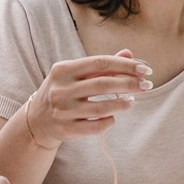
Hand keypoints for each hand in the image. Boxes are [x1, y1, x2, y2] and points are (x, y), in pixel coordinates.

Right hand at [21, 52, 151, 148]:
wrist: (36, 121)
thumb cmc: (63, 91)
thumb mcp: (76, 74)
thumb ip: (102, 65)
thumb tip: (129, 54)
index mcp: (63, 69)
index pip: (100, 63)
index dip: (125, 65)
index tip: (145, 69)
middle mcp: (61, 90)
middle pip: (103, 84)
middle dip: (130, 84)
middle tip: (147, 85)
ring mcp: (63, 111)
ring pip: (101, 108)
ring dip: (122, 104)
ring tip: (132, 101)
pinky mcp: (66, 130)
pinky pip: (96, 127)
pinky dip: (109, 121)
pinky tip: (113, 116)